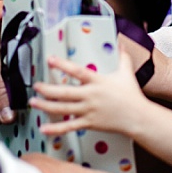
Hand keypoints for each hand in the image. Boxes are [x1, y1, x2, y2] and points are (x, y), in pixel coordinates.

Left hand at [30, 53, 144, 136]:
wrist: (138, 117)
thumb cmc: (131, 95)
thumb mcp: (126, 73)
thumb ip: (122, 57)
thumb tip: (120, 44)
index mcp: (97, 82)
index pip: (77, 71)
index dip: (63, 65)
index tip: (50, 59)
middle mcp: (90, 96)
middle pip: (65, 93)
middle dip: (48, 90)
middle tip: (36, 86)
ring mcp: (88, 111)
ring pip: (63, 109)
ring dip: (46, 106)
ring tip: (33, 102)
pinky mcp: (88, 123)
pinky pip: (69, 127)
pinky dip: (55, 129)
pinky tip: (44, 129)